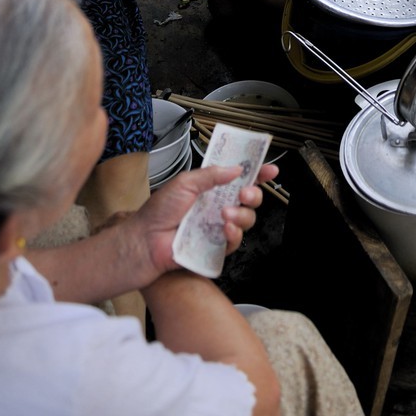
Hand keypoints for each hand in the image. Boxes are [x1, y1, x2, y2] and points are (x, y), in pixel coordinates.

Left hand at [121, 163, 276, 288]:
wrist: (145, 241)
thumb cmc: (158, 211)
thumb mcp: (184, 182)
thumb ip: (211, 174)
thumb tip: (236, 168)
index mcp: (211, 188)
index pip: (240, 177)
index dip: (257, 172)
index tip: (270, 169)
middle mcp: (218, 206)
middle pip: (250, 198)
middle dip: (255, 194)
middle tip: (246, 193)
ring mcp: (217, 226)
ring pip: (247, 219)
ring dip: (242, 214)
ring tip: (225, 214)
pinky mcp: (215, 246)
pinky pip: (235, 241)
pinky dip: (233, 233)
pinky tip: (224, 228)